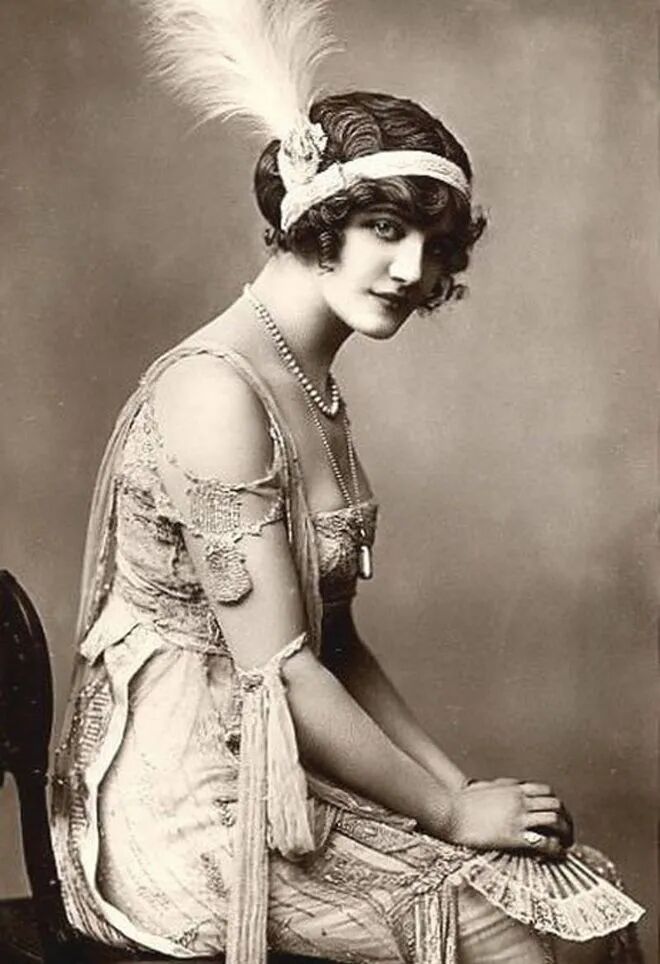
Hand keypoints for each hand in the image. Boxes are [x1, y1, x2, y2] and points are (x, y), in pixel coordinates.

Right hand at [445, 778, 572, 856]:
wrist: (449, 811)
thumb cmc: (460, 802)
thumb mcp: (483, 787)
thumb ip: (496, 788)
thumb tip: (494, 787)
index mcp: (514, 788)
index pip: (547, 791)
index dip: (556, 804)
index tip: (557, 816)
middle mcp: (520, 800)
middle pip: (556, 805)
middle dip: (567, 819)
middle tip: (567, 833)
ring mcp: (519, 817)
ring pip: (556, 820)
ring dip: (566, 833)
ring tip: (566, 845)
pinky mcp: (514, 835)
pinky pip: (545, 841)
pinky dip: (555, 849)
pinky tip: (555, 855)